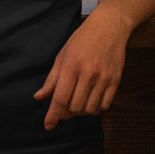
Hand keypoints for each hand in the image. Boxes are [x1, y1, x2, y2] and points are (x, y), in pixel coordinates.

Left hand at [34, 9, 127, 130]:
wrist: (109, 27)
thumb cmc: (82, 39)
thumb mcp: (63, 54)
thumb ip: (52, 79)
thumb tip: (39, 97)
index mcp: (71, 65)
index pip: (60, 98)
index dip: (53, 115)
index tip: (48, 126)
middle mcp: (88, 73)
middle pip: (75, 107)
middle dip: (66, 113)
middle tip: (63, 109)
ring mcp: (103, 78)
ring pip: (89, 109)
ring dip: (81, 112)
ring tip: (77, 104)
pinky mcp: (115, 81)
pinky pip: (104, 106)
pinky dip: (95, 110)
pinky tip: (90, 102)